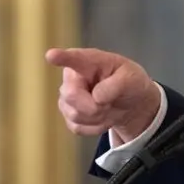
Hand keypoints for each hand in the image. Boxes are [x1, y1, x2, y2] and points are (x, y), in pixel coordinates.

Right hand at [45, 47, 160, 141]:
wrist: (131, 104)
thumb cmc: (129, 83)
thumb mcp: (132, 79)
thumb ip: (117, 85)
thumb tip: (97, 97)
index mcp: (88, 61)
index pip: (73, 58)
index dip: (61, 57)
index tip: (51, 55)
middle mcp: (72, 77)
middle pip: (71, 96)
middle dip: (94, 106)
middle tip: (110, 103)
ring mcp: (68, 97)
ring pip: (74, 115)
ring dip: (98, 117)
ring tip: (108, 107)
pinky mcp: (69, 115)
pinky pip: (77, 127)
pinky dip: (95, 128)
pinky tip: (103, 118)